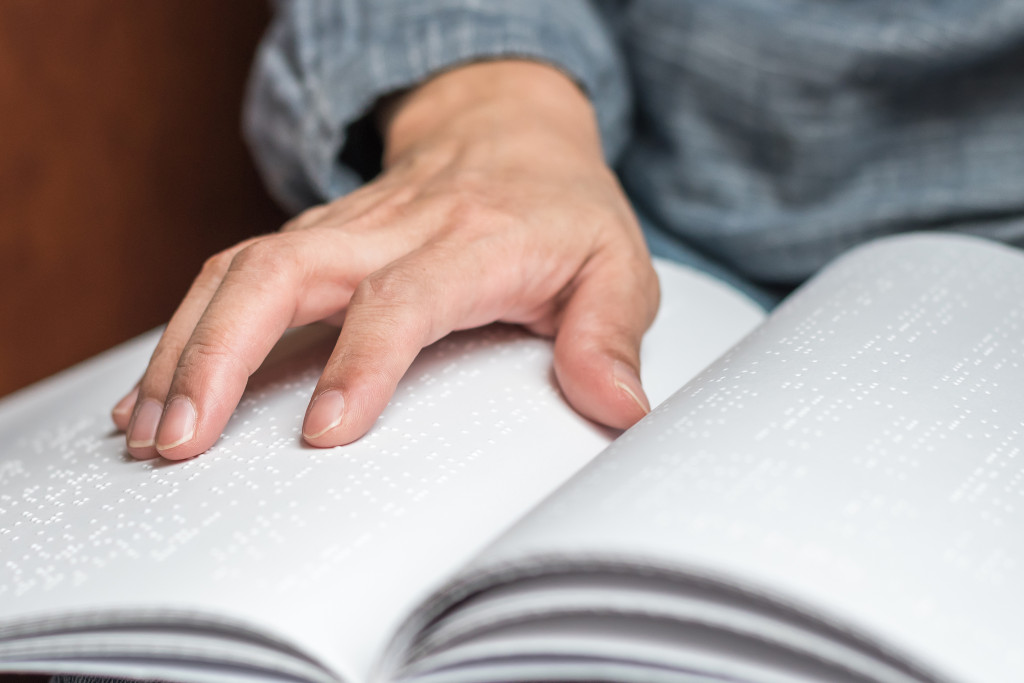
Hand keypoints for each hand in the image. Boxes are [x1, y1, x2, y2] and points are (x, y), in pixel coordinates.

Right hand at [111, 60, 659, 459]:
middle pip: (282, 273)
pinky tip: (152, 390)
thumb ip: (610, 336)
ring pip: (237, 271)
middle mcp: (389, 231)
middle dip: (220, 354)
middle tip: (182, 440)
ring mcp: (340, 232)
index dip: (360, 363)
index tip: (323, 432)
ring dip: (183, 349)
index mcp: (470, 241)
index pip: (402, 299)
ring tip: (148, 430)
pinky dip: (184, 332)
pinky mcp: (312, 242)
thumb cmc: (561, 207)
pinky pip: (230, 275)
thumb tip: (617, 410)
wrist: (507, 128)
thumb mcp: (615, 264)